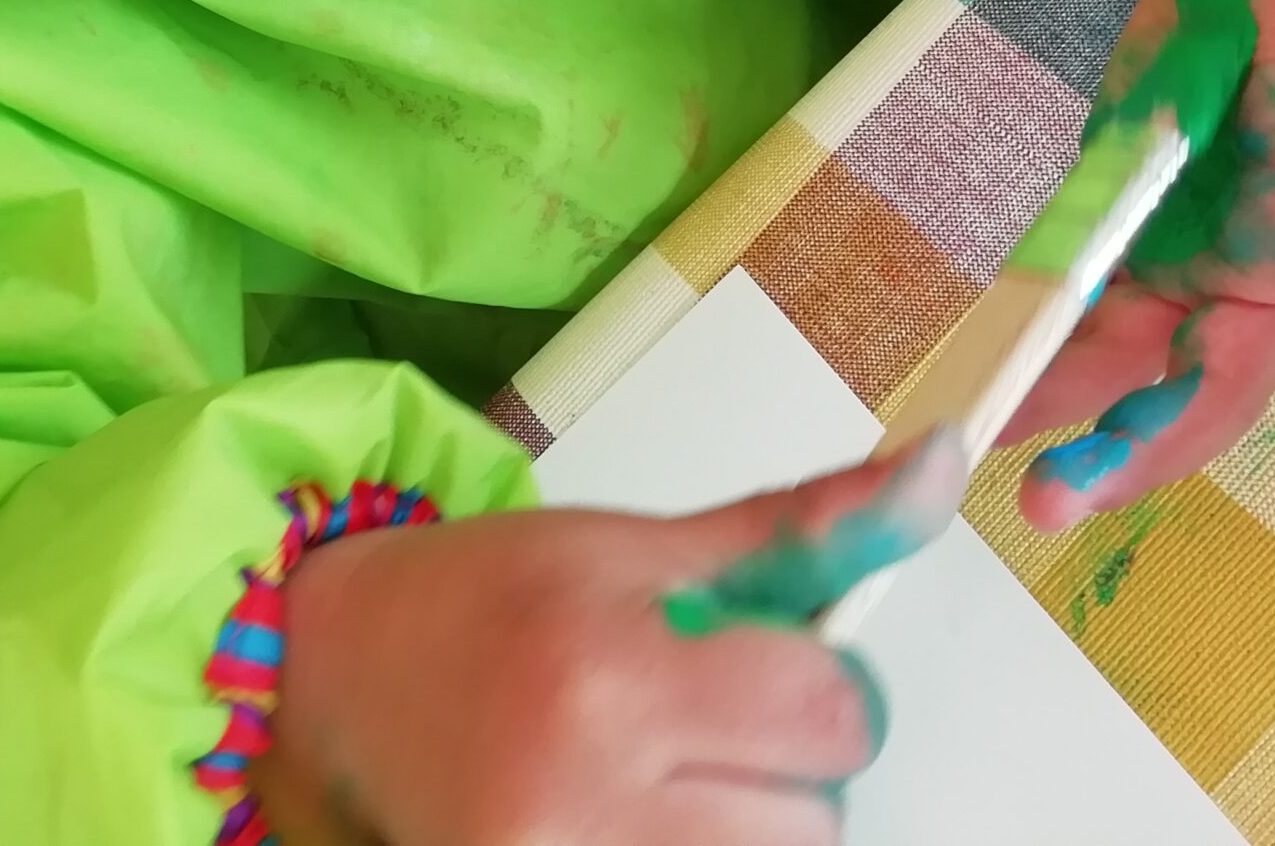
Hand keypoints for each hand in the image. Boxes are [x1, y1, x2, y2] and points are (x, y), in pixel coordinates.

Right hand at [255, 434, 968, 844]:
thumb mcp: (637, 542)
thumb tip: (942, 464)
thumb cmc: (482, 602)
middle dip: (779, 766)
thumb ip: (798, 525)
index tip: (753, 664)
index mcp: (612, 669)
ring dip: (744, 829)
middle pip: (813, 821)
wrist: (332, 678)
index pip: (827, 711)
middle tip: (695, 723)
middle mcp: (585, 792)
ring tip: (662, 779)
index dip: (810, 683)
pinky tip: (633, 815)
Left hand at [1006, 0, 1274, 564]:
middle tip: (1057, 497)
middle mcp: (1265, 264)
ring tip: (1014, 487)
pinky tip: (991, 411)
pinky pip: (1084, 317)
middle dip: (1146, 446)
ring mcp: (1192, 258)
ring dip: (1082, 429)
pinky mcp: (1131, 234)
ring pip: (1140, 371)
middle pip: (1214, 386)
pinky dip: (1044, 365)